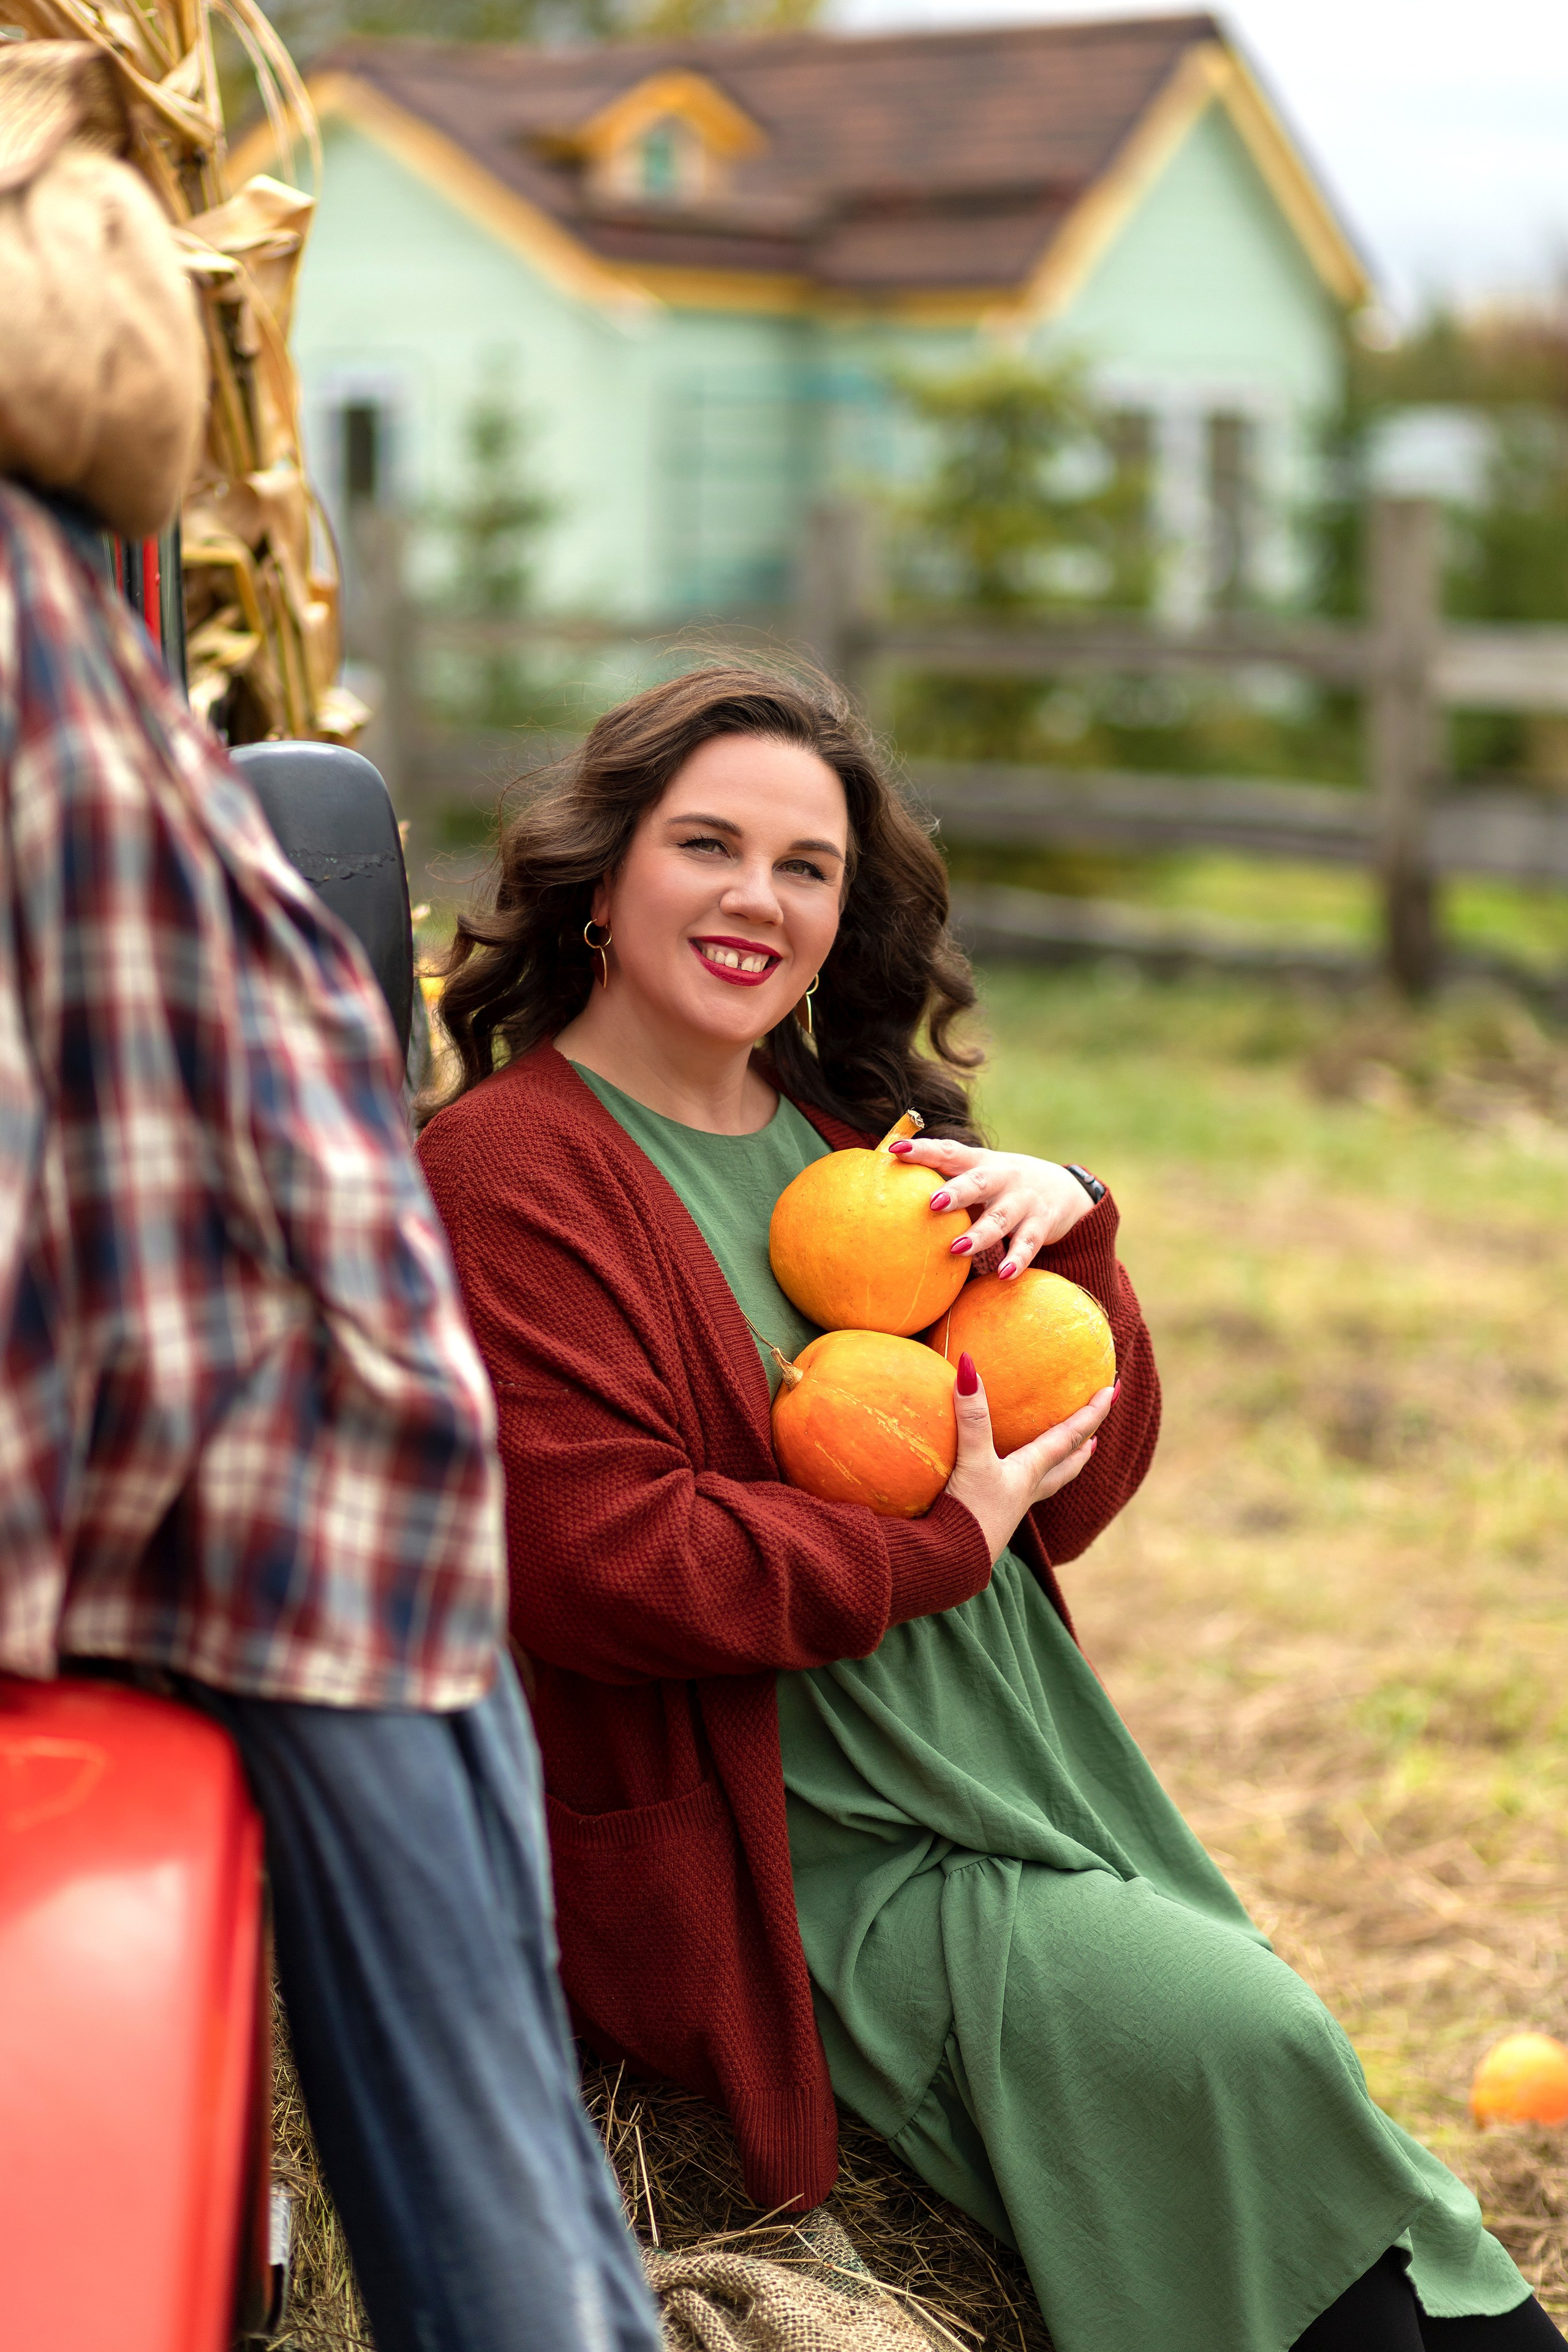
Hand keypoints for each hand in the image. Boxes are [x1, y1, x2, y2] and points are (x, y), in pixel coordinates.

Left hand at [890, 1136, 1096, 1278]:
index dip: (923, 1149)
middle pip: (978, 1182)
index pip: (950, 1151)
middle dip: (956, 1192)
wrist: (1065, 1189)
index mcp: (981, 1162)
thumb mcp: (980, 1173)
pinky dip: (1016, 1260)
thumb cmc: (1003, 1184)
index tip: (896, 1149)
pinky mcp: (1042, 1224)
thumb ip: (946, 1178)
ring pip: (1001, 1219)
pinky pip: (1028, 1245)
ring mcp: (1024, 1201)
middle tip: (932, 1203)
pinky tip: (1003, 1274)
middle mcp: (1003, 1178)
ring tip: (957, 1248)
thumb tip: (889, 1189)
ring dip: (979, 1234)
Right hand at [944, 1352, 1114, 1564]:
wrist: (949, 1568)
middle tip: (1097, 1437)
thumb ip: (972, 1418)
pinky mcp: (988, 1522)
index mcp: (1029, 1472)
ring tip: (1065, 1458)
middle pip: (1065, 1466)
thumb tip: (969, 1367)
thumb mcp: (971, 1461)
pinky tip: (1004, 1482)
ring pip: (1044, 1483)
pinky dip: (1022, 1481)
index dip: (1092, 1413)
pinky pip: (1016, 1494)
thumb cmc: (968, 1516)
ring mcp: (1008, 1509)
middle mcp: (1025, 1491)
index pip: (1069, 1437)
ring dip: (1059, 1468)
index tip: (1113, 1390)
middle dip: (1082, 1448)